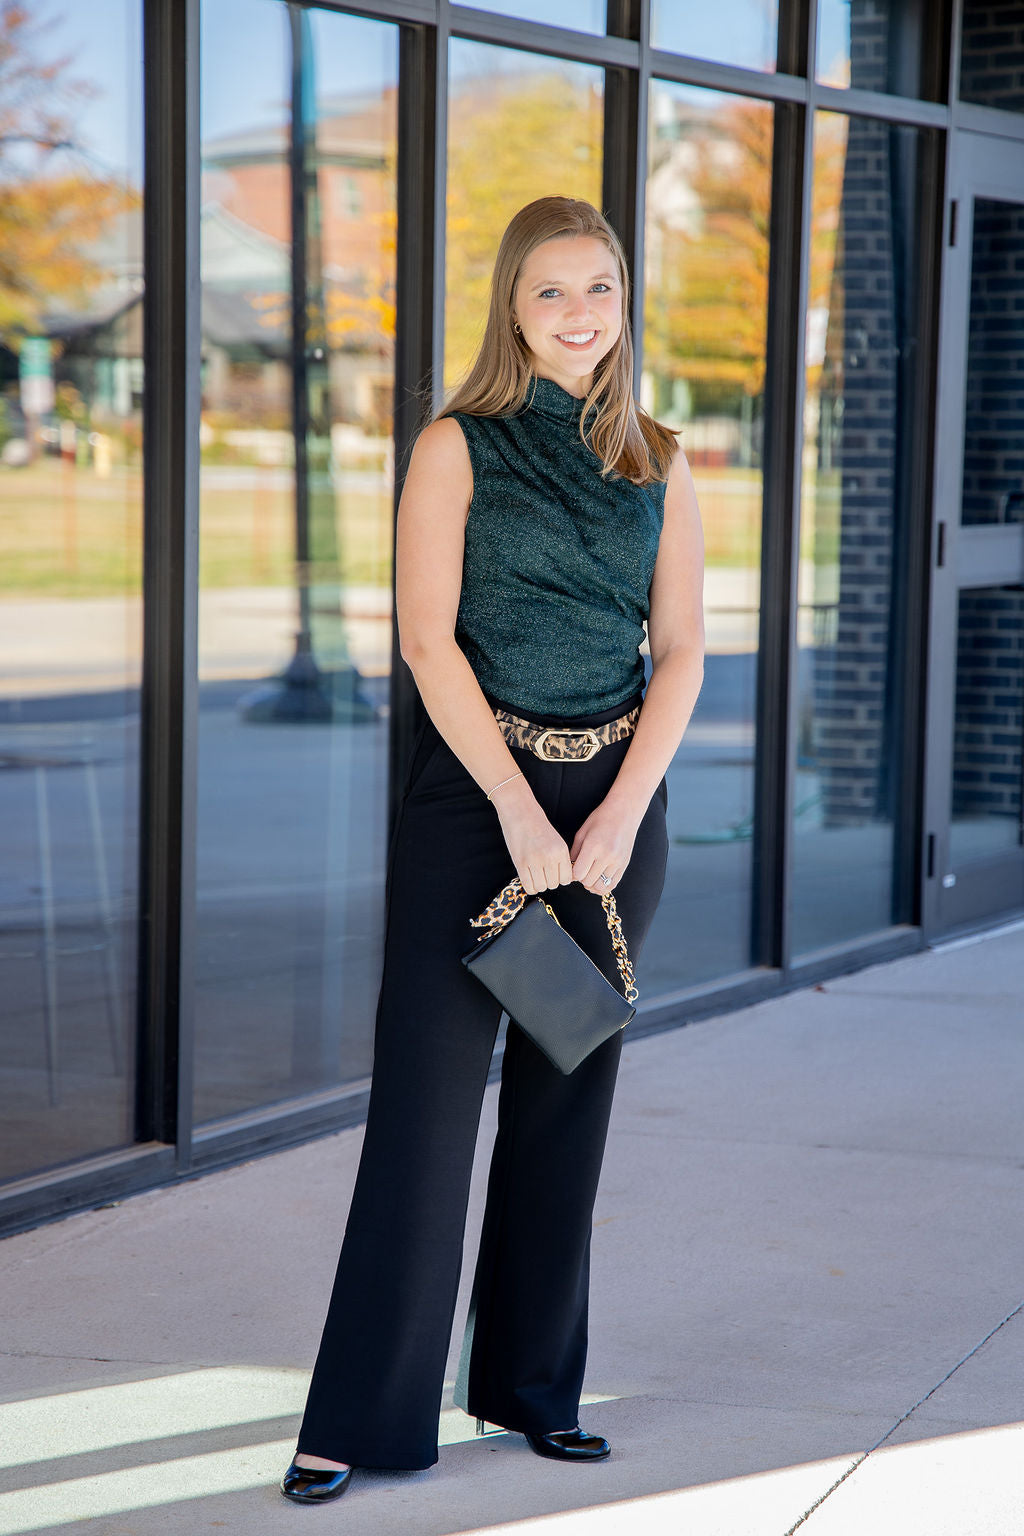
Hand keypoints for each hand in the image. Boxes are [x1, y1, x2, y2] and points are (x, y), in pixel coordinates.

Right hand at [490, 777, 572, 893]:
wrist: (520, 812)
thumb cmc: (537, 824)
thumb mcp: (556, 840)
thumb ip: (560, 858)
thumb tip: (562, 879)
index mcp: (561, 850)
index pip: (566, 878)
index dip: (560, 878)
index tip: (554, 873)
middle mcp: (550, 857)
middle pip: (554, 884)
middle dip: (549, 881)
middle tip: (543, 872)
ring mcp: (534, 861)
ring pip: (541, 887)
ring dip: (539, 883)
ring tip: (535, 874)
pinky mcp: (520, 863)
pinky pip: (528, 886)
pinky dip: (529, 886)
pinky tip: (528, 877)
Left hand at [570, 798, 642, 893]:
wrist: (624, 813)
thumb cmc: (601, 819)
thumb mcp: (582, 832)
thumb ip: (574, 852)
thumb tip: (569, 870)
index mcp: (593, 846)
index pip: (578, 873)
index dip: (572, 874)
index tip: (573, 868)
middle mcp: (607, 856)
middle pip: (588, 881)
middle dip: (581, 878)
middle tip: (581, 871)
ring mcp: (617, 861)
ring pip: (600, 886)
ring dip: (592, 884)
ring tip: (589, 876)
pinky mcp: (624, 865)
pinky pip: (612, 884)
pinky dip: (603, 886)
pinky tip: (598, 880)